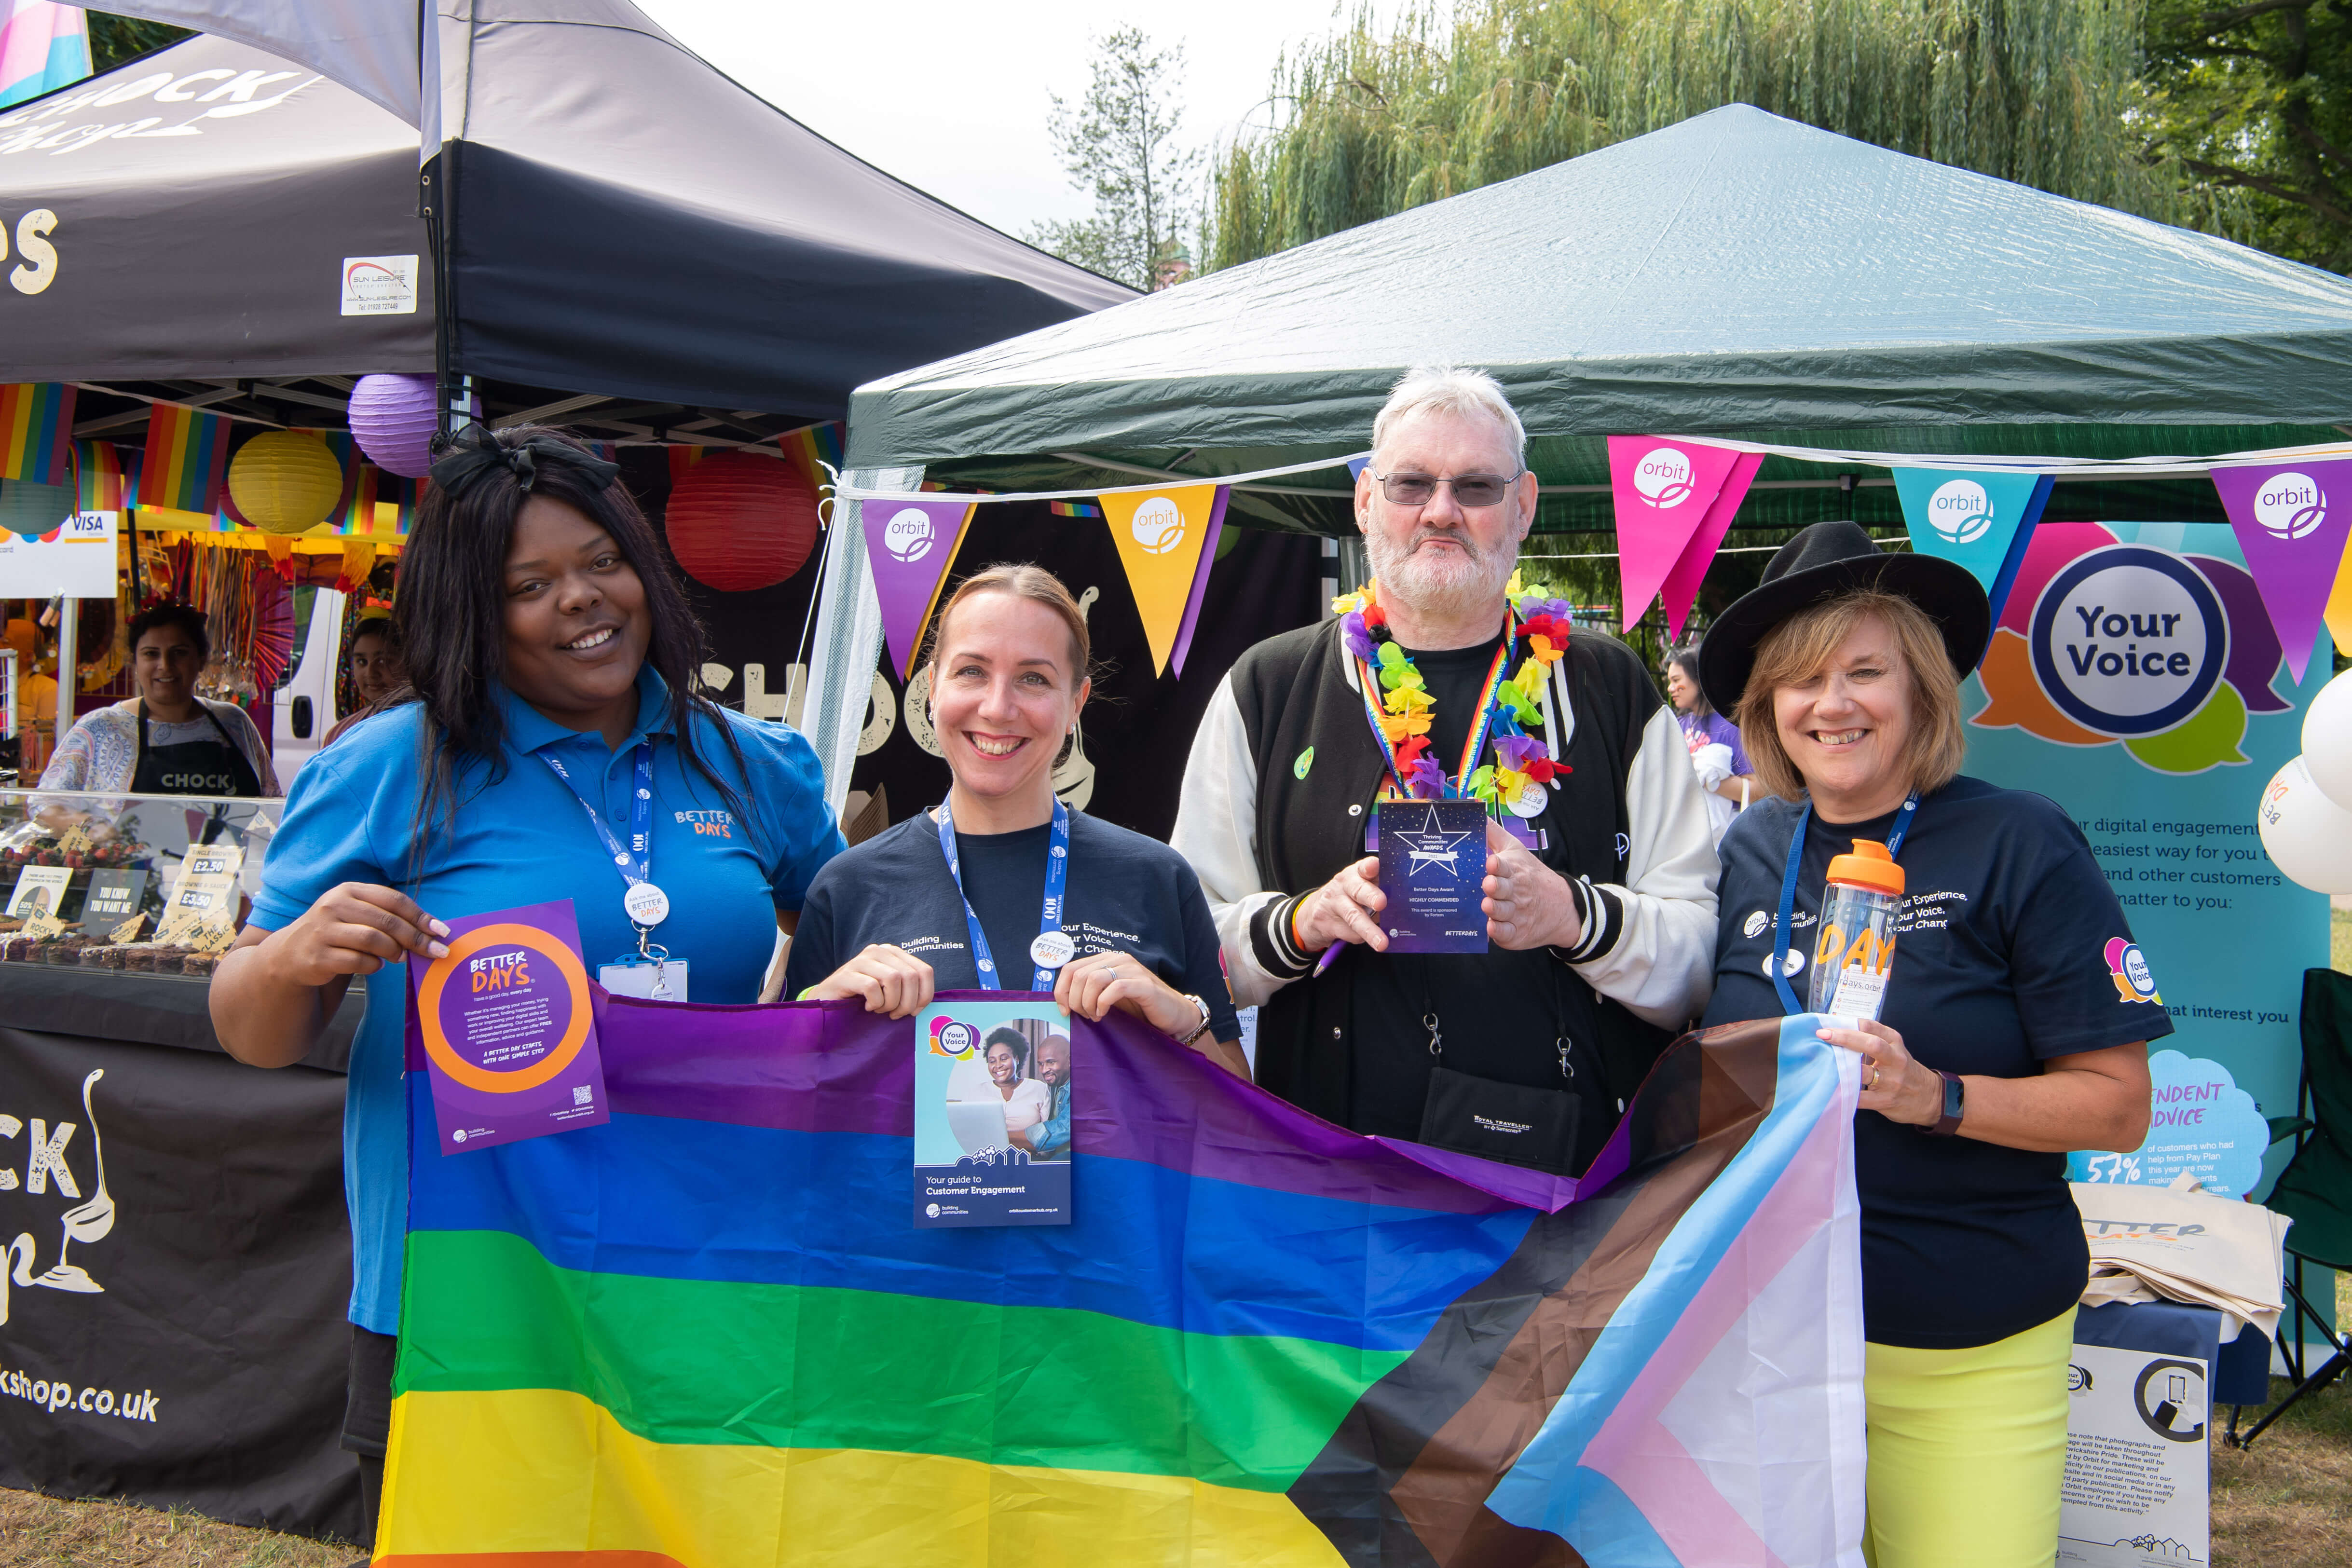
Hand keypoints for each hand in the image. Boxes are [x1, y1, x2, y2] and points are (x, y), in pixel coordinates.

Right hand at [262, 882, 448, 984]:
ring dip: (394, 951)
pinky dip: (373, 965)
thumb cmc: (337, 932)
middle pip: (387, 921)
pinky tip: (373, 964)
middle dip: (416, 938)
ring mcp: (323, 931)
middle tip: (436, 951)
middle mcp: (333, 906)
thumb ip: (387, 916)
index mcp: (348, 891)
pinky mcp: (318, 956)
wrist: (292, 953)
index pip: (393, 900)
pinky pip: (358, 961)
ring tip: (400, 957)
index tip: (442, 931)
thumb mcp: (357, 914)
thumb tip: (430, 931)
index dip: (421, 916)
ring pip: (373, 940)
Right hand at [806, 943, 934, 1017]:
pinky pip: (872, 988)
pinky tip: (867, 1007)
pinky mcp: (846, 973)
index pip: (924, 971)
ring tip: (880, 1009)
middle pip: (911, 976)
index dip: (924, 995)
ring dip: (890, 1003)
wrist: (827, 1002)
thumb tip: (926, 1001)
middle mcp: (879, 951)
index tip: (915, 1012)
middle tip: (894, 1015)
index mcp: (893, 953)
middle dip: (907, 1003)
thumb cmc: (862, 999)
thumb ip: (908, 988)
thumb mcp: (889, 990)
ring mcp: (861, 960)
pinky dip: (874, 1003)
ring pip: (894, 979)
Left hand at [1054, 949, 1198, 1037]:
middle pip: (1079, 975)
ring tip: (1095, 1016)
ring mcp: (1132, 970)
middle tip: (1085, 1016)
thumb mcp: (1108, 998)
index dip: (1061, 991)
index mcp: (1107, 960)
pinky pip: (1114, 988)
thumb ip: (1089, 992)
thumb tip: (1062, 1002)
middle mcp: (1118, 960)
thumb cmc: (1139, 1008)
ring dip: (1088, 1003)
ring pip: (1094, 979)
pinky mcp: (1143, 985)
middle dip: (1075, 1000)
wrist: (1173, 1015)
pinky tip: (1104, 1014)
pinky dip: (1103, 1003)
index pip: (1071, 968)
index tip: (1064, 1011)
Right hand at [1291, 855, 1386, 951]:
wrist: (1315, 910)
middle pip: (1357, 890)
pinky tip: (1368, 938)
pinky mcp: (1325, 922)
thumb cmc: (1349, 896)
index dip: (1369, 866)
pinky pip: (1349, 933)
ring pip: (1353, 916)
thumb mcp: (1362, 887)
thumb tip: (1403, 905)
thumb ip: (1380, 890)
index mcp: (1356, 873)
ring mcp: (1333, 903)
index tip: (1374, 866)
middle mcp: (1343, 885)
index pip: (1363, 867)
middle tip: (1381, 903)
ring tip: (1382, 943)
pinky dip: (1362, 938)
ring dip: (1369, 931)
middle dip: (1370, 896)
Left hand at [1481, 821, 1579, 949]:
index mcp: (1513, 870)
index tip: (1491, 862)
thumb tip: (1475, 811)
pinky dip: (1500, 932)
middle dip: (1495, 886)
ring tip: (1487, 905)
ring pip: (1502, 912)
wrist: (1561, 907)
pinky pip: (1506, 933)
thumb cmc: (1529, 875)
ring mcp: (1516, 914)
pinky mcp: (1514, 933)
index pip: (1504, 866)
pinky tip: (1492, 928)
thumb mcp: (1515, 851)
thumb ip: (1493, 833)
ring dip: (1494, 909)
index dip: (1497, 865)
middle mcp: (1515, 892)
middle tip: (1487, 884)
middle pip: (1502, 889)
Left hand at [1815, 1017, 1942, 1125]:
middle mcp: (1895, 1059)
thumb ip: (1869, 1042)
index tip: (1827, 1025)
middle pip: (1871, 1044)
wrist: (1929, 1097)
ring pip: (1864, 1072)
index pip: (1871, 1027)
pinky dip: (1844, 1093)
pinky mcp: (1886, 1100)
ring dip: (1840, 1068)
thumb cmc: (1902, 1069)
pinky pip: (1861, 1098)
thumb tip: (1834, 1033)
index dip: (1848, 1024)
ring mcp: (1891, 1081)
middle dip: (1844, 1038)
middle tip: (1822, 1035)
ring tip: (1821, 1063)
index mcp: (1894, 1042)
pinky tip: (1830, 1090)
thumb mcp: (1893, 1050)